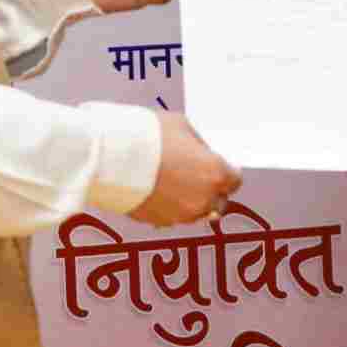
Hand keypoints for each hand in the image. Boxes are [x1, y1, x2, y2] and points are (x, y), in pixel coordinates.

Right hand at [126, 112, 241, 226]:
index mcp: (214, 173)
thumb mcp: (181, 125)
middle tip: (199, 174)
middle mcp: (203, 199)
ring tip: (176, 181)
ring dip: (193, 199)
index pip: (235, 181)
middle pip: (220, 201)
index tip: (222, 166)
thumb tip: (202, 151)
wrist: (112, 156)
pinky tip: (159, 189)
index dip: (228, 172)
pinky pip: (174, 216)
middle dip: (213, 190)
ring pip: (197, 211)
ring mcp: (181, 214)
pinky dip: (171, 206)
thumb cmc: (147, 136)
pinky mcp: (160, 221)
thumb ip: (198, 143)